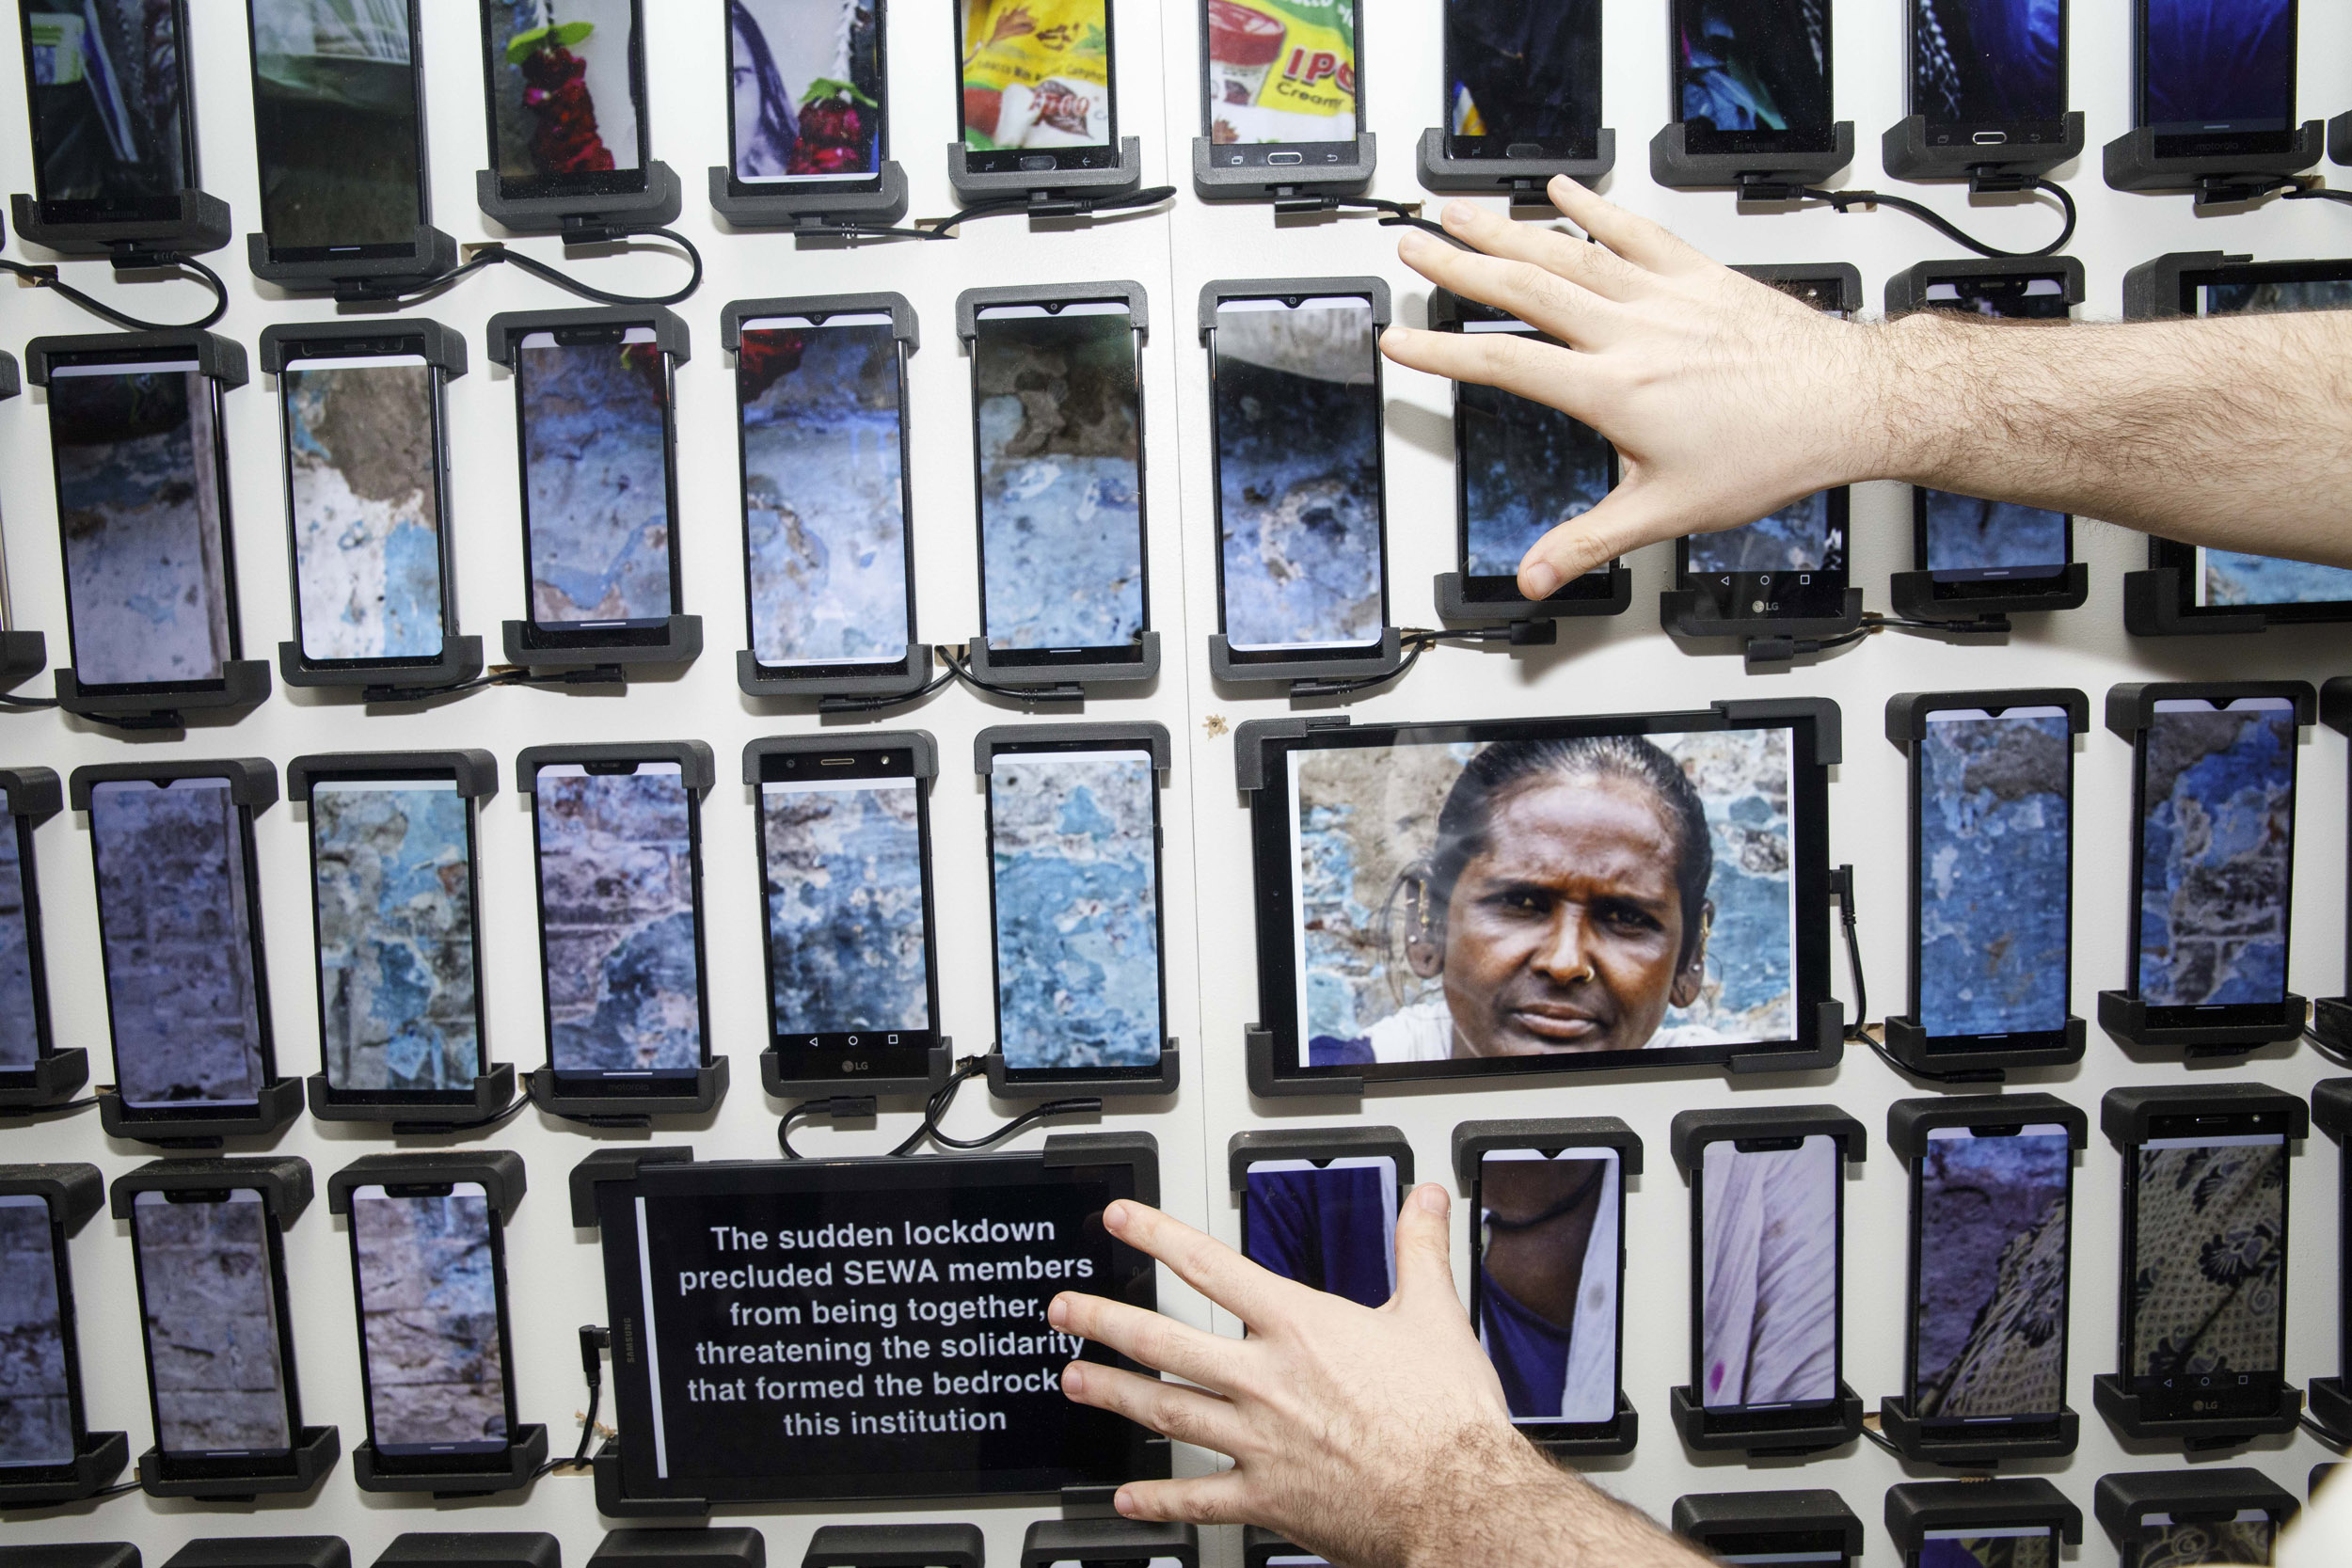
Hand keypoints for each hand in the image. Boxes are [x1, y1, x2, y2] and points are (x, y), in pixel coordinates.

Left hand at [1050, 1188, 1704, 1567]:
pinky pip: (1200, 1499)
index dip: (1157, 1237)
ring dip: (1115, 1395)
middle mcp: (1267, 1380)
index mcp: (1302, 1327)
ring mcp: (1260, 1441)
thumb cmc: (1447, 1419)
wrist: (1460, 1499)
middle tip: (1063, 1311)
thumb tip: (1425, 1198)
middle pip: (1166, 1341)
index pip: (1212, 1266)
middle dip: (1106, 1322)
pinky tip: (1127, 1499)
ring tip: (1075, 1383)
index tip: (1119, 1221)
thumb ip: (1420, 1249)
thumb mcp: (1435, 1315)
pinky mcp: (1269, 1498)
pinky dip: (1160, 1499)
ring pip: (1168, 1412)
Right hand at [1379, 177, 1893, 600]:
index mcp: (1614, 390)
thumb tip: (1536, 575)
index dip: (1443, 351)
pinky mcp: (1698, 276)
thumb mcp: (1667, 512)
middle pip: (1525, 287)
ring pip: (1570, 251)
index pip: (1506, 363)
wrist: (1847, 404)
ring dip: (1507, 228)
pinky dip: (1594, 208)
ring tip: (1460, 211)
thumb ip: (1590, 542)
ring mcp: (1664, 296)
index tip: (1400, 338)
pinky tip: (1562, 191)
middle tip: (1413, 246)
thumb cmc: (1771, 451)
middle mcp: (1632, 332)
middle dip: (1459, 265)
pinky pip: (1635, 232)